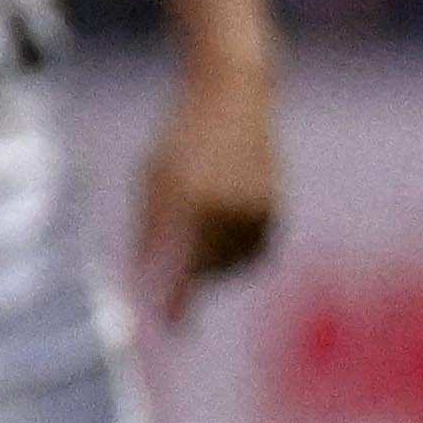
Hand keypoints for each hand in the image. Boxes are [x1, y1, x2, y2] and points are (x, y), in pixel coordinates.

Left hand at [131, 68, 282, 322]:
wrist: (233, 94)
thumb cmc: (181, 138)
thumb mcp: (152, 179)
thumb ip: (151, 233)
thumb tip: (149, 285)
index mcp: (191, 199)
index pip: (183, 262)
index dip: (178, 300)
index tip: (173, 328)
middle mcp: (229, 210)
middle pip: (204, 270)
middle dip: (186, 269)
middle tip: (174, 235)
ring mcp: (256, 213)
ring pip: (227, 265)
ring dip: (209, 256)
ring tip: (203, 208)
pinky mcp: (273, 216)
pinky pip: (246, 253)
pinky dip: (230, 246)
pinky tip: (223, 212)